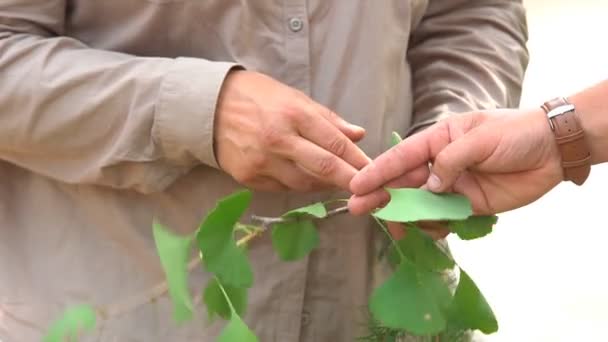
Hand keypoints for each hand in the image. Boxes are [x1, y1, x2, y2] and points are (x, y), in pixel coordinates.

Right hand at [214, 70, 369, 191]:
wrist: (208, 107)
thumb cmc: (256, 97)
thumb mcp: (293, 97)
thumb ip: (327, 119)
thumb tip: (358, 135)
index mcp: (294, 114)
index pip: (335, 143)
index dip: (358, 161)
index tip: (375, 172)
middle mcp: (279, 140)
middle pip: (324, 167)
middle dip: (351, 181)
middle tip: (369, 191)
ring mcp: (262, 161)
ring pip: (305, 183)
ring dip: (325, 185)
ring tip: (337, 182)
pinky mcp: (249, 178)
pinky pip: (283, 188)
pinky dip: (300, 186)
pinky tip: (309, 180)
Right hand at [349, 108, 563, 214]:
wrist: (554, 150)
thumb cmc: (515, 134)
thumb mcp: (480, 139)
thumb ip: (451, 161)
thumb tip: (431, 187)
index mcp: (438, 140)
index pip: (401, 157)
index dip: (377, 171)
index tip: (356, 186)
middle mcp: (440, 164)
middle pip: (404, 182)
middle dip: (381, 196)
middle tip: (358, 209)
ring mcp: (453, 186)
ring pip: (421, 204)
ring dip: (408, 216)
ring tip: (399, 228)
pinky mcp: (468, 205)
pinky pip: (443, 218)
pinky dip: (434, 226)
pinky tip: (431, 231)